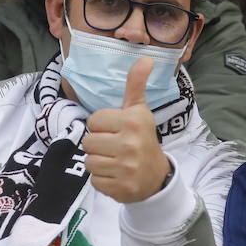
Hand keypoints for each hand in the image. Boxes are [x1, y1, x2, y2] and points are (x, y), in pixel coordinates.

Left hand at [82, 57, 171, 203]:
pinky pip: (94, 181)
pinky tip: (116, 175)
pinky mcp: (120, 188)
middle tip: (115, 148)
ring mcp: (125, 168)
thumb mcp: (140, 111)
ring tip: (115, 161)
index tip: (116, 130)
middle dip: (98, 145)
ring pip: (89, 162)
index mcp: (133, 122)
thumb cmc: (143, 139)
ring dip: (99, 163)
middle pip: (88, 142)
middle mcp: (130, 144)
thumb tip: (146, 58)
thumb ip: (136, 85)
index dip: (102, 126)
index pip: (94, 120)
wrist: (157, 176)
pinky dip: (102, 180)